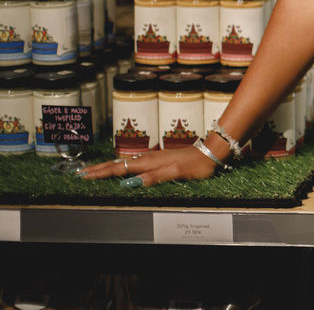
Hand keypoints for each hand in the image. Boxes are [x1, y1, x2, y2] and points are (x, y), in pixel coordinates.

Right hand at [77, 146, 218, 186]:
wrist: (210, 153)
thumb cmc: (195, 164)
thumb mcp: (176, 173)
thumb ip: (154, 177)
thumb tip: (132, 184)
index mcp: (148, 163)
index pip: (118, 169)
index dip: (100, 174)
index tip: (83, 176)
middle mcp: (147, 159)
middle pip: (117, 164)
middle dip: (98, 169)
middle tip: (79, 174)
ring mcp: (152, 158)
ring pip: (123, 163)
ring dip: (106, 167)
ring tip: (92, 171)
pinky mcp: (157, 159)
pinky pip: (132, 162)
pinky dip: (120, 166)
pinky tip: (119, 167)